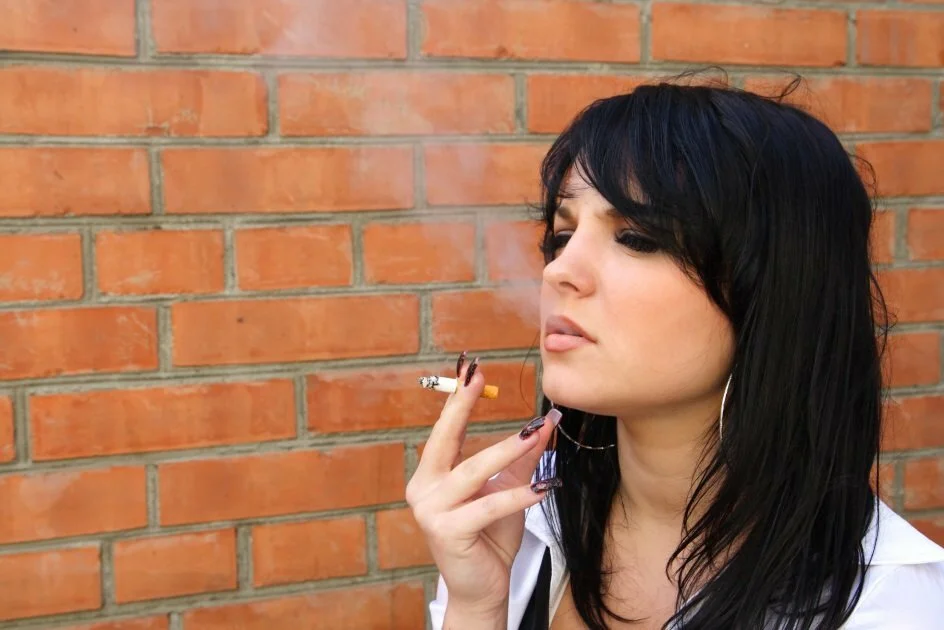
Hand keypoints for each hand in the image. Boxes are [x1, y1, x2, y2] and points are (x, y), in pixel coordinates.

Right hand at [405, 354, 560, 618]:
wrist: (481, 587)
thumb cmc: (490, 536)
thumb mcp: (505, 487)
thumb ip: (520, 458)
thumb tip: (545, 423)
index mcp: (431, 474)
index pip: (445, 431)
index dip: (457, 399)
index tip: (470, 368)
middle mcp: (423, 488)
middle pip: (445, 440)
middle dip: (461, 406)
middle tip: (478, 377)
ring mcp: (431, 511)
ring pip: (473, 472)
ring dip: (505, 450)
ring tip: (532, 432)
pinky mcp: (448, 532)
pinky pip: (489, 507)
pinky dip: (518, 496)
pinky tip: (543, 487)